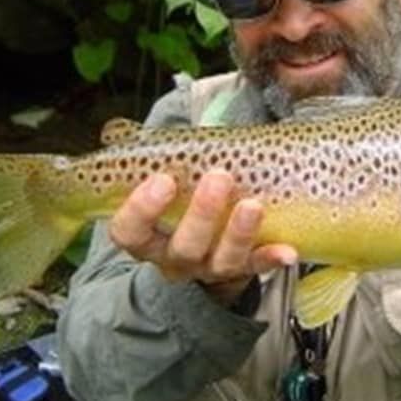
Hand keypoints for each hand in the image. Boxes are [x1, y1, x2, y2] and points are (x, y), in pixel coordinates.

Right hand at [108, 169, 297, 303]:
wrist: (205, 241)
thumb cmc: (178, 198)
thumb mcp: (157, 179)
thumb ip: (142, 158)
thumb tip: (113, 130)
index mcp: (145, 235)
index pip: (129, 231)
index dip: (142, 209)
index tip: (164, 179)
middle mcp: (173, 256)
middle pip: (181, 246)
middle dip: (201, 214)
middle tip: (219, 177)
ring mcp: (208, 267)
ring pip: (220, 261)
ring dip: (237, 233)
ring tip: (253, 205)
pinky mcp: (241, 270)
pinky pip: (257, 268)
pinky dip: (271, 258)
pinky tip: (288, 251)